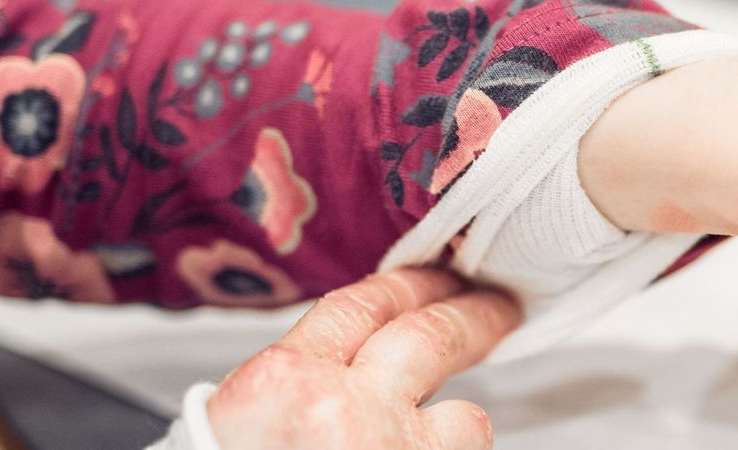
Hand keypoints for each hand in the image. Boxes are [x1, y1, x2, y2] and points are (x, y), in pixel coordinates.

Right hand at [207, 269, 521, 449]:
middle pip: (430, 335)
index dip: (407, 286)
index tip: (436, 279)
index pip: (358, 306)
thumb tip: (354, 366)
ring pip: (464, 420)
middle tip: (497, 308)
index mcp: (280, 388)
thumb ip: (300, 392)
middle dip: (472, 316)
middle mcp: (343, 412)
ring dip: (452, 435)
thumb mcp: (240, 430)